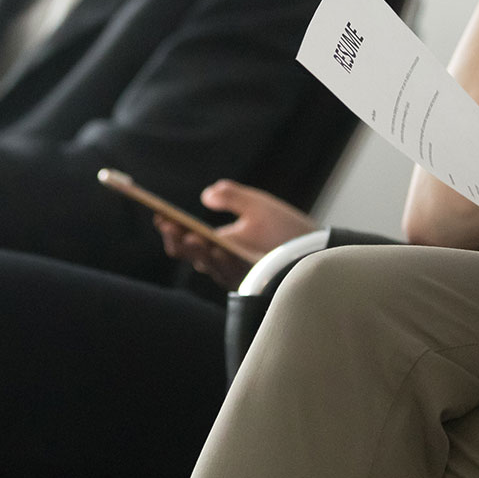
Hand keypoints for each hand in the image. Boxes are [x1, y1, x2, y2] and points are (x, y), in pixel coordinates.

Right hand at [156, 180, 317, 289]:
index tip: (160, 213)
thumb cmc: (287, 230)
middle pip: (191, 254)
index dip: (172, 227)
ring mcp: (236, 273)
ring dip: (193, 249)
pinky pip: (230, 273)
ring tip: (184, 233)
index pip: (189, 236)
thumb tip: (207, 195)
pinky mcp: (250, 282)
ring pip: (206, 264)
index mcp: (220, 241)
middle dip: (177, 239)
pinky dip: (219, 260)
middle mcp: (223, 260)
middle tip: (167, 224)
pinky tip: (213, 245)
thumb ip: (232, 196)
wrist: (318, 251)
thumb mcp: (257, 205)